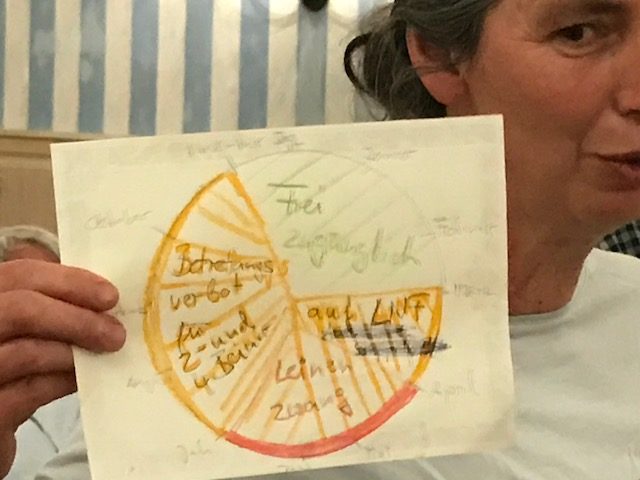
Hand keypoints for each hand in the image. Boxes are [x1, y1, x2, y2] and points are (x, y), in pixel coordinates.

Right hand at [0, 259, 125, 477]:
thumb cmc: (6, 371)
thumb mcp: (21, 330)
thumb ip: (46, 304)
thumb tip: (99, 291)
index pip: (17, 274)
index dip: (67, 280)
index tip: (110, 295)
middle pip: (20, 308)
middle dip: (77, 317)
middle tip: (116, 332)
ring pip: (27, 350)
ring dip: (77, 350)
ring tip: (108, 353)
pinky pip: (29, 391)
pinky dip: (64, 381)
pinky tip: (85, 377)